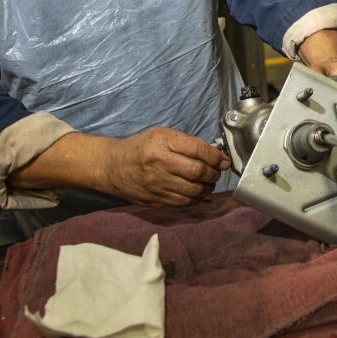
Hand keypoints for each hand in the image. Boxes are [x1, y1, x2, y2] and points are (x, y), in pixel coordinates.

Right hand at [99, 127, 230, 206]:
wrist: (112, 166)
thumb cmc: (141, 147)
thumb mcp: (161, 135)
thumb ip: (186, 142)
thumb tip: (213, 152)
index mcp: (162, 143)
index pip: (197, 150)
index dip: (216, 157)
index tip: (224, 160)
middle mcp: (159, 164)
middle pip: (197, 172)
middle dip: (213, 173)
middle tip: (216, 172)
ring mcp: (157, 184)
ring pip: (193, 191)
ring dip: (208, 188)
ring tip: (208, 183)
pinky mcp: (156, 200)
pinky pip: (183, 202)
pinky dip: (196, 198)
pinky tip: (197, 192)